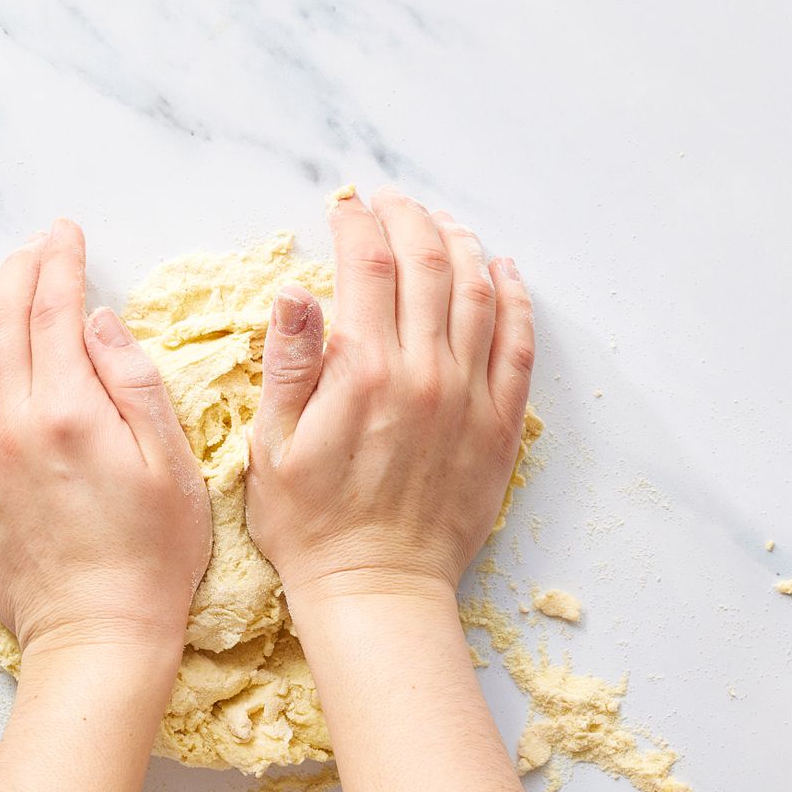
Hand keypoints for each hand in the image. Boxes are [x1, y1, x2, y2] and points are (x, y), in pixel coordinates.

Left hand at [0, 218, 211, 659]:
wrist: (100, 634)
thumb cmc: (153, 556)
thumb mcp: (173, 464)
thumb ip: (134, 384)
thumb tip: (99, 321)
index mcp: (68, 409)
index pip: (52, 307)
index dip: (58, 259)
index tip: (65, 233)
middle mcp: (10, 424)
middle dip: (14, 272)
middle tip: (33, 251)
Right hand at [245, 188, 534, 604]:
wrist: (376, 589)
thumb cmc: (311, 524)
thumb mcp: (272, 446)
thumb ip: (288, 363)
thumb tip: (293, 290)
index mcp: (363, 372)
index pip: (367, 265)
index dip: (356, 224)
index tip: (345, 207)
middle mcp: (424, 373)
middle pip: (428, 263)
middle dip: (408, 219)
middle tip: (392, 202)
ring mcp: (470, 397)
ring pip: (478, 291)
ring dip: (461, 244)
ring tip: (441, 224)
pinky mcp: (499, 425)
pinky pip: (519, 344)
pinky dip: (516, 298)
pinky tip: (505, 271)